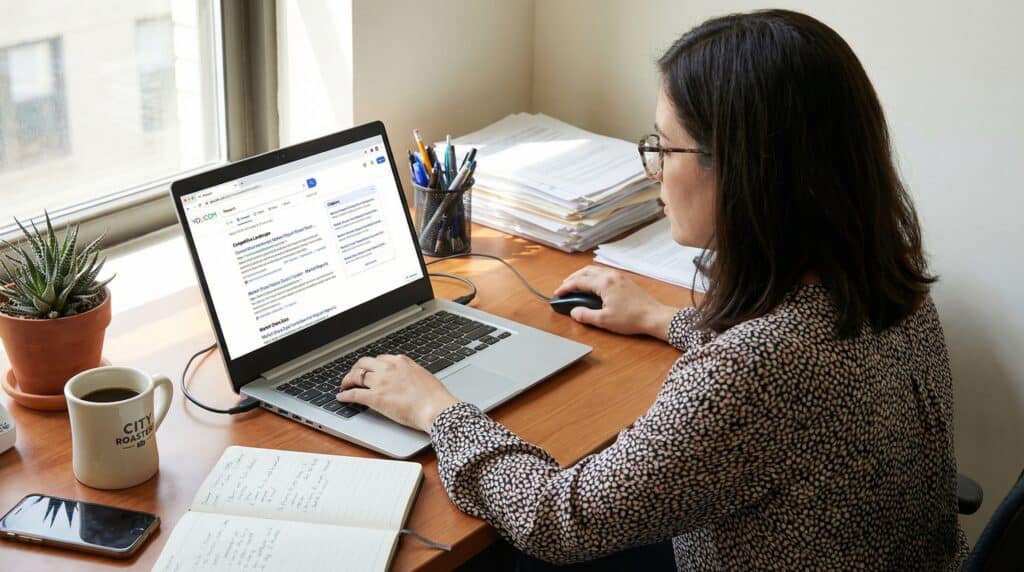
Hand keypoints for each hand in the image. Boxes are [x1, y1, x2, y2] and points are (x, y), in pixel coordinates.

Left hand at [337, 355, 458, 432]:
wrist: (436, 407)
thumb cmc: (435, 396)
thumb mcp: (423, 376)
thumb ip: (411, 373)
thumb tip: (408, 378)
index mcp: (401, 361)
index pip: (380, 359)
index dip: (372, 366)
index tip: (370, 370)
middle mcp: (389, 368)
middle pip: (364, 363)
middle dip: (356, 369)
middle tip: (353, 376)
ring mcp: (381, 382)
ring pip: (356, 376)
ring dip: (347, 380)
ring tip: (344, 385)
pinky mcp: (375, 398)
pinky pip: (354, 394)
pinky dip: (345, 396)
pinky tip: (341, 398)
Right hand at [554, 265, 676, 340]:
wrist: (654, 316)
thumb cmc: (631, 318)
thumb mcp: (604, 320)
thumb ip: (585, 315)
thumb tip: (574, 312)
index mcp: (604, 283)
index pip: (578, 282)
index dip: (565, 288)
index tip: (558, 294)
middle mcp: (611, 276)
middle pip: (585, 272)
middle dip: (572, 279)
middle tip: (564, 288)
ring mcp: (619, 277)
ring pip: (595, 270)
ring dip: (583, 276)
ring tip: (575, 285)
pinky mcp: (625, 281)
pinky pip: (604, 273)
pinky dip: (593, 276)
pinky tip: (593, 285)